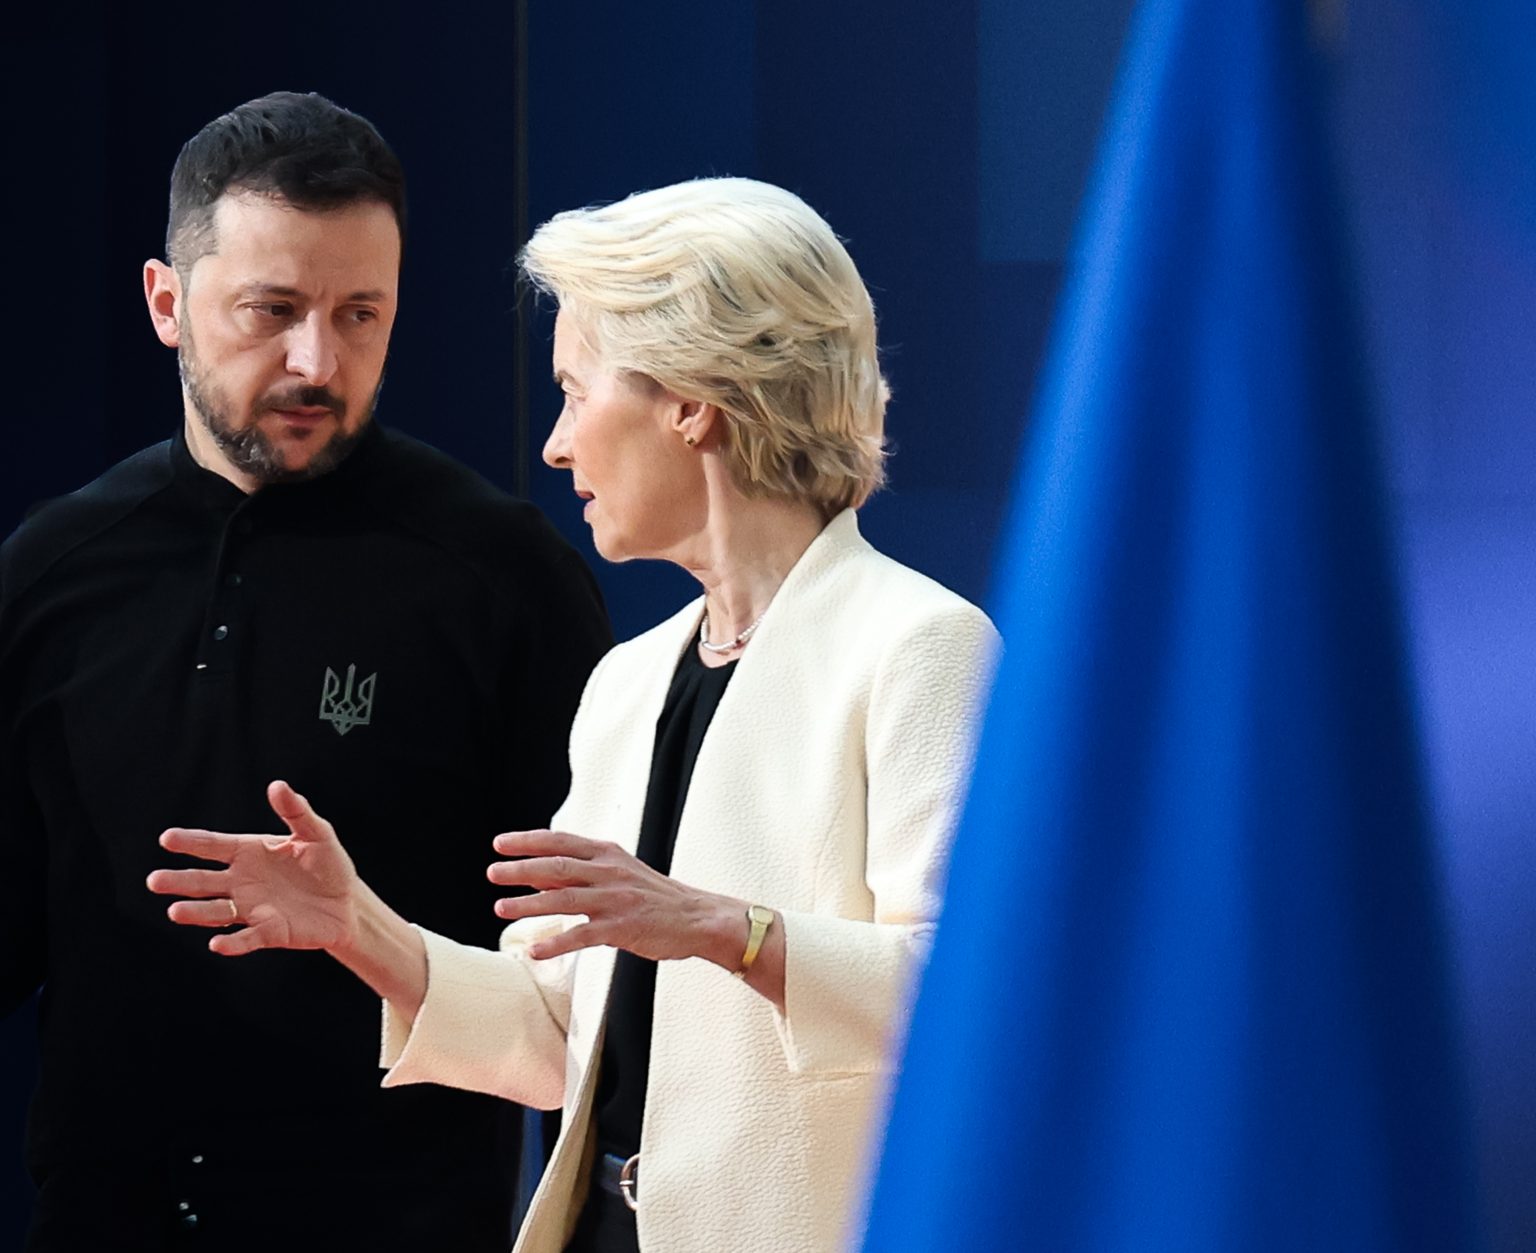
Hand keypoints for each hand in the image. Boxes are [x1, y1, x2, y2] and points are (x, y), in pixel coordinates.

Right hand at [148, 780, 360, 956]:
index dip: (191, 842)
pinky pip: (247, 938)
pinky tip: (217, 944)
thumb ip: (296, 812)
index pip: (214, 845)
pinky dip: (232, 943)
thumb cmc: (328, 864)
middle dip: (179, 881)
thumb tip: (277, 785)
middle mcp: (243, 881)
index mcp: (249, 852)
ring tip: (175, 912)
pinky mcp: (269, 932)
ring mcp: (253, 908)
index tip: (167, 838)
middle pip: (204, 881)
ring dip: (196, 913)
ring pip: (217, 911)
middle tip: (154, 880)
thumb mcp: (316, 833)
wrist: (348, 902)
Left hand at [489, 830, 744, 966]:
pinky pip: (582, 936)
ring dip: (529, 905)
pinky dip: (556, 943)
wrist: (698, 919)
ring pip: (564, 900)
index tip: (500, 844)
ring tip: (501, 908)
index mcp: (609, 854)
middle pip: (557, 867)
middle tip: (493, 872)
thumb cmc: (656, 897)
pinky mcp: (622, 929)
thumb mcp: (620, 873)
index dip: (528, 841)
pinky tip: (534, 951)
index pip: (561, 842)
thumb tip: (538, 876)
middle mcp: (610, 872)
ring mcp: (616, 901)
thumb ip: (582, 874)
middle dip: (521, 869)